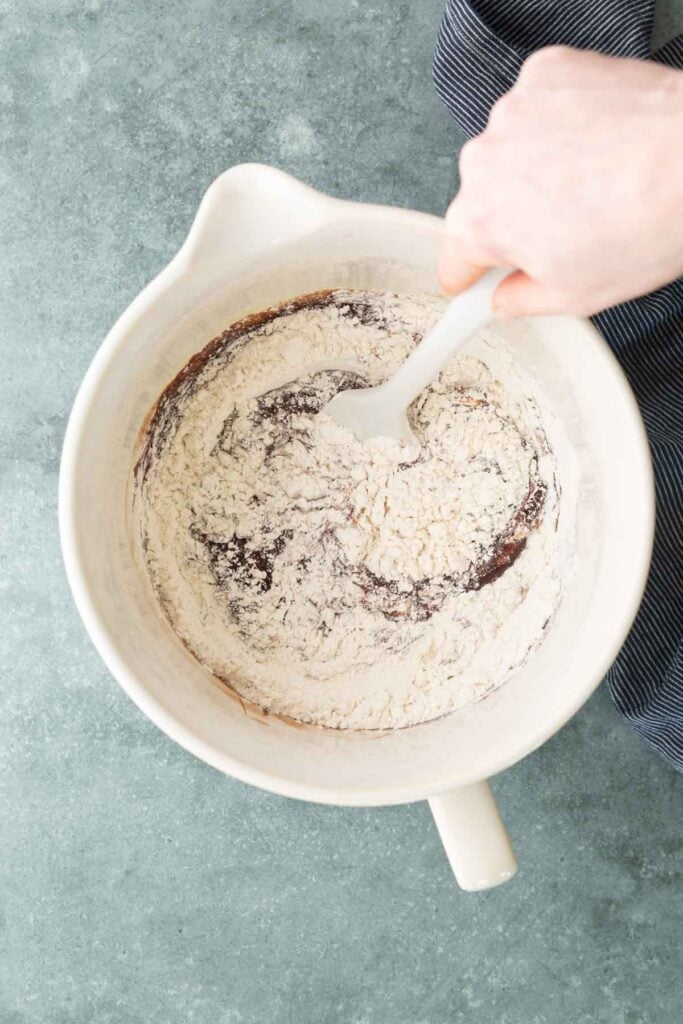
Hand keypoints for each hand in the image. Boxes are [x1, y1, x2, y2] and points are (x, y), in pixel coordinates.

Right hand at [439, 47, 682, 317]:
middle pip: (481, 201)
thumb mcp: (576, 295)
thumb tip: (506, 300)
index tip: (480, 278)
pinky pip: (537, 108)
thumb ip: (521, 302)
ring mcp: (513, 112)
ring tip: (591, 182)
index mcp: (481, 223)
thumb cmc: (645, 224)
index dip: (471, 276)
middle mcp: (483, 162)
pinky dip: (558, 123)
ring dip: (535, 167)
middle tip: (565, 230)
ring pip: (509, 151)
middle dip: (512, 217)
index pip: (453, 260)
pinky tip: (596, 142)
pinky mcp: (545, 74)